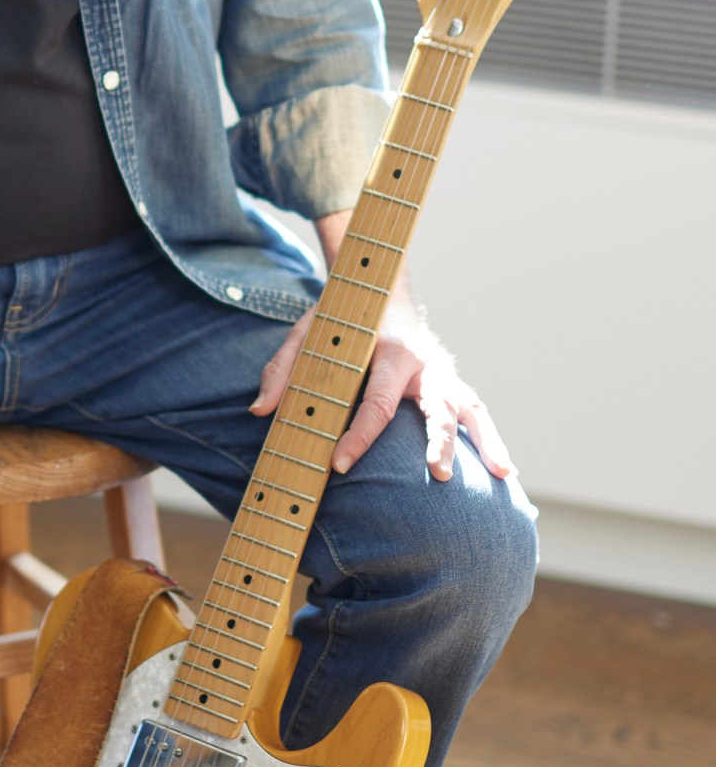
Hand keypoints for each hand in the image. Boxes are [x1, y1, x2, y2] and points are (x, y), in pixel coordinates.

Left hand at [250, 285, 512, 484]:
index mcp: (388, 350)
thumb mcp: (306, 333)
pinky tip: (506, 470)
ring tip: (505, 474)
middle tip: (439, 474)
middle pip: (437, 405)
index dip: (357, 436)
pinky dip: (492, 438)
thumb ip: (282, 369)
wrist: (381, 292)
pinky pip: (475, 411)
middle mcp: (422, 363)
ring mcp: (442, 374)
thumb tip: (260, 411)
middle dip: (438, 440)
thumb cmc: (340, 320)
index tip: (339, 464)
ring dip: (487, 441)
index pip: (375, 402)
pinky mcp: (450, 383)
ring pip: (470, 408)